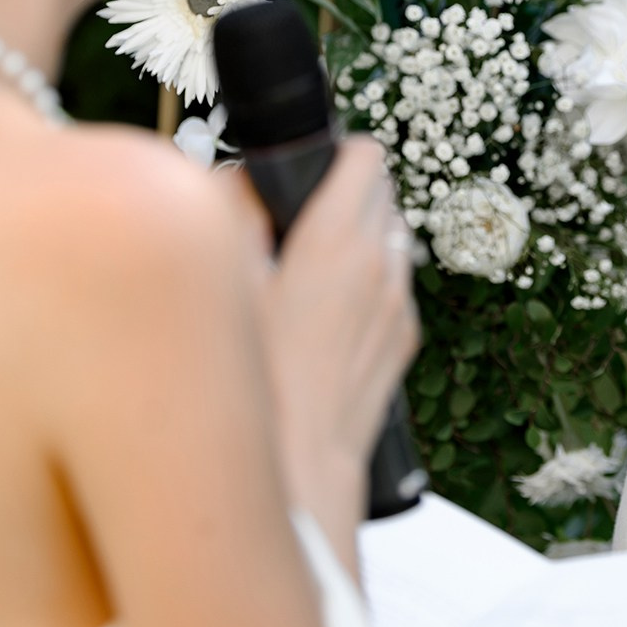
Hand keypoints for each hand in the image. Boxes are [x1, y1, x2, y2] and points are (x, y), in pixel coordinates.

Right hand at [254, 135, 418, 568]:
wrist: (298, 474)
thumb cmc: (250, 384)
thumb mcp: (223, 285)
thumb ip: (232, 214)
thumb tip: (240, 179)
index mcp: (338, 239)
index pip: (366, 155)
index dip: (336, 152)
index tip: (309, 164)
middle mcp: (382, 264)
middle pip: (383, 192)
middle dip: (345, 192)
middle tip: (295, 215)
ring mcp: (399, 304)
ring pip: (391, 240)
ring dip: (357, 239)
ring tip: (304, 269)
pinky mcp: (403, 341)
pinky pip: (392, 286)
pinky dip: (366, 283)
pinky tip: (322, 314)